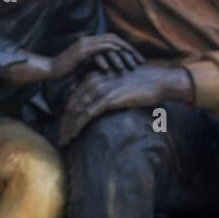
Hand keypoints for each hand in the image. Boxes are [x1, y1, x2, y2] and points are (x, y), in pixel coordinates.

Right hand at [49, 35, 143, 81]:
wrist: (50, 70)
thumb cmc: (66, 71)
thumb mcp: (85, 67)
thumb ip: (96, 65)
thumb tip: (109, 71)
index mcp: (92, 43)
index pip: (114, 42)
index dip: (127, 50)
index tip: (137, 61)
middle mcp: (90, 40)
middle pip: (116, 40)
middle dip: (129, 50)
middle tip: (141, 61)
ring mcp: (86, 44)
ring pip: (110, 43)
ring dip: (123, 53)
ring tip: (132, 64)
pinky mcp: (81, 50)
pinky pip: (100, 49)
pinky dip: (110, 54)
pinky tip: (117, 63)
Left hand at [59, 63, 192, 146]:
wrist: (157, 80)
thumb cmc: (141, 84)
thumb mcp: (118, 84)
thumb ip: (105, 91)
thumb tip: (98, 106)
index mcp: (94, 76)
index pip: (74, 98)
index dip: (67, 114)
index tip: (64, 128)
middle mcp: (93, 81)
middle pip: (71, 105)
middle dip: (64, 123)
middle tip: (61, 138)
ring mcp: (100, 89)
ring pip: (76, 111)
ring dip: (68, 128)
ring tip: (64, 141)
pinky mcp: (107, 98)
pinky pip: (86, 114)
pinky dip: (77, 126)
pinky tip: (73, 136)